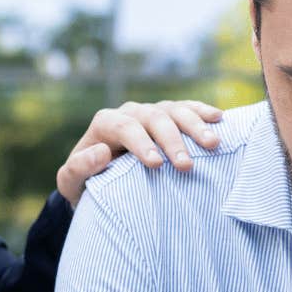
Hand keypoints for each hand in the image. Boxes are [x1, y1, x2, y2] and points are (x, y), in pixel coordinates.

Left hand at [56, 100, 224, 205]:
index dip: (140, 143)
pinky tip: (220, 119)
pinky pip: (188, 108)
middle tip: (186, 166)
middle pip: (154, 118)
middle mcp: (130, 112)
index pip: (124, 127)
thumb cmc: (88, 183)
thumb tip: (101, 152)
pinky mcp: (170, 116)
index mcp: (106, 124)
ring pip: (175, 111)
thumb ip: (78, 169)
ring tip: (212, 144)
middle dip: (171, 141)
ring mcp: (152, 112)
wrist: (102, 179)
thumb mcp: (72, 183)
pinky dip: (203, 112)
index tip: (156, 165)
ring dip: (195, 126)